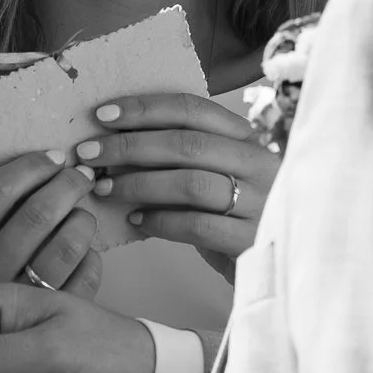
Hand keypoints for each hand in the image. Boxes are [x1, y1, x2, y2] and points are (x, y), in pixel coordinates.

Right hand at [0, 151, 102, 299]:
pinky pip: (84, 276)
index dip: (31, 167)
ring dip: (82, 220)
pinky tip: (86, 251)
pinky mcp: (46, 320)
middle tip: (81, 176)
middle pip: (36, 215)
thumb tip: (4, 158)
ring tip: (83, 215)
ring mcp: (15, 302)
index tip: (54, 157)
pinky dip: (92, 257)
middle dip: (67, 185)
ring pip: (66, 246)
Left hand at [74, 90, 280, 280]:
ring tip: (106, 189)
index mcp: (249, 139)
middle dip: (129, 146)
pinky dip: (161, 222)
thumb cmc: (239, 216)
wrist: (283, 264)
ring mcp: (261, 202)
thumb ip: (185, 159)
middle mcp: (260, 164)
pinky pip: (197, 225)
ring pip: (190, 183)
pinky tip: (137, 221)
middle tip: (89, 154)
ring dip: (139, 184)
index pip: (193, 110)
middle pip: (186, 144)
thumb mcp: (221, 177)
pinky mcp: (252, 240)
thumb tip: (119, 146)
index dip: (145, 108)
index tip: (103, 114)